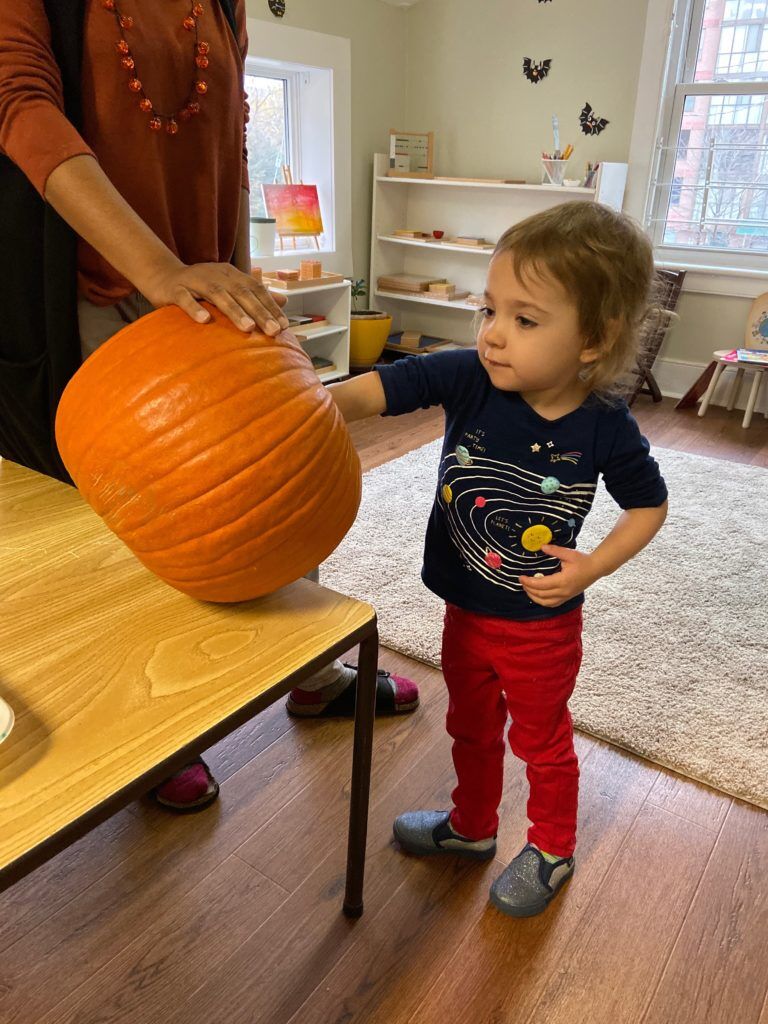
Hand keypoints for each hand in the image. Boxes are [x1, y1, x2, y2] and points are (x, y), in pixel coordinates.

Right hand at [144, 262, 289, 334]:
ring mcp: (195, 280)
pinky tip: (204, 321)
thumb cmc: (200, 288)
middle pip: (241, 292)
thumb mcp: (229, 288)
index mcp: (231, 274)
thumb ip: (255, 294)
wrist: (162, 276)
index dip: (270, 306)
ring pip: (217, 294)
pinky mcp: (175, 289)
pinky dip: (194, 308)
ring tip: (248, 327)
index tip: (284, 326)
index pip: (255, 289)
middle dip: (259, 312)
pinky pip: (185, 299)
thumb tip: (284, 301)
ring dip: (234, 311)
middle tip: (274, 331)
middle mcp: (216, 275)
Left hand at [519, 544, 600, 607]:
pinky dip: (542, 601)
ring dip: (534, 597)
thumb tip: (541, 546)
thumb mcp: (568, 553)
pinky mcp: (567, 598)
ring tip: (527, 589)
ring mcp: (566, 596)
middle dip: (528, 589)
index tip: (521, 577)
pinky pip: (552, 604)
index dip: (529, 582)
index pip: (541, 585)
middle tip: (522, 581)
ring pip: (545, 602)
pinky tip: (537, 595)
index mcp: (562, 581)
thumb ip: (554, 550)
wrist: (596, 568)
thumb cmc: (583, 560)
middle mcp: (563, 591)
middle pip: (541, 594)